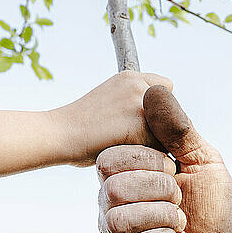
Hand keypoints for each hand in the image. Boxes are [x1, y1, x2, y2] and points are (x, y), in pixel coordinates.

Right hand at [55, 71, 172, 166]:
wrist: (59, 135)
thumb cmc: (80, 128)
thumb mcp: (109, 102)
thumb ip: (132, 103)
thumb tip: (158, 121)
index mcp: (131, 77)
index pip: (166, 89)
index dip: (159, 109)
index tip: (144, 122)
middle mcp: (139, 85)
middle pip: (172, 111)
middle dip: (160, 127)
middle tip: (134, 139)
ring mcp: (141, 103)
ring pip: (168, 132)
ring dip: (155, 143)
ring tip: (125, 147)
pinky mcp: (141, 124)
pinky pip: (159, 147)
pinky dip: (147, 155)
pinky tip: (124, 153)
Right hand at [97, 87, 231, 232]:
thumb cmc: (217, 206)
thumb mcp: (203, 159)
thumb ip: (178, 128)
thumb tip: (154, 90)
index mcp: (127, 180)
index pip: (110, 159)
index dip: (147, 161)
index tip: (176, 169)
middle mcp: (116, 209)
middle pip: (111, 187)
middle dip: (160, 188)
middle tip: (181, 199)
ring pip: (116, 217)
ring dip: (162, 215)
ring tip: (181, 223)